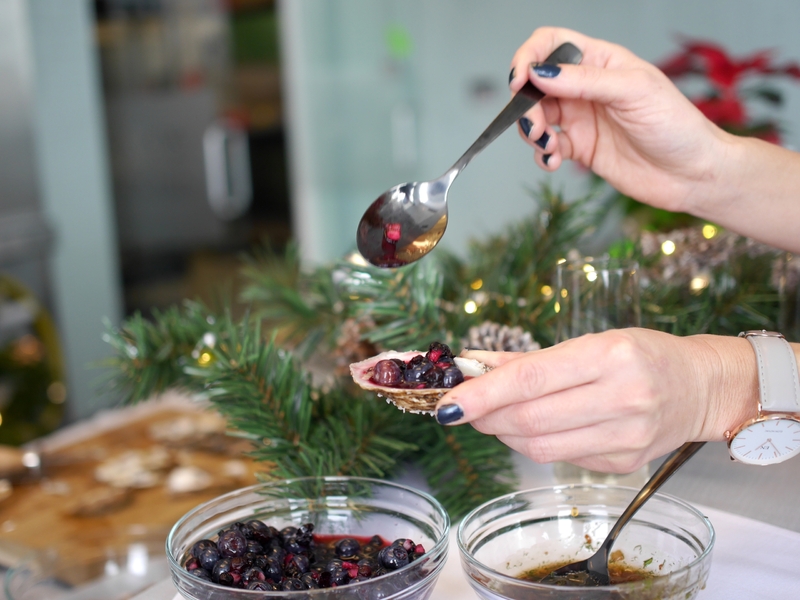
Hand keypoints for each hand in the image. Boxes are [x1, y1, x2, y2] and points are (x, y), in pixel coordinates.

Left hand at [435, 329, 757, 472]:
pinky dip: (534, 444)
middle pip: (529, 420)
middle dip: (485, 416)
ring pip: (539, 446)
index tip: (447, 402)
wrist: (701, 387)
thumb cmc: (642, 355)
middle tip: (463, 408)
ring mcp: (626, 437)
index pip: (530, 379)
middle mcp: (622, 398)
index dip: (483, 394)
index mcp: (610, 356)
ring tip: (492, 417)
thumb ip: (529, 359)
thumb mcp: (591, 341)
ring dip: (504, 433)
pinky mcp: (624, 464)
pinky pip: (561, 458)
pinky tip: (532, 428)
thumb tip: (474, 366)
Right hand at [508, 27, 729, 215]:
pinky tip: (554, 161)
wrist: (692, 174)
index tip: (520, 82)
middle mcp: (586, 87)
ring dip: (532, 133)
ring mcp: (582, 118)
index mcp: (601, 61)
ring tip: (549, 147)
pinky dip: (542, 155)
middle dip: (527, 105)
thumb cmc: (676, 125)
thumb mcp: (633, 92)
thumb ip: (584, 81)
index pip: (551, 43)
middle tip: (536, 128)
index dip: (528, 57)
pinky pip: (547, 147)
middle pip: (536, 85)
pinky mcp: (580, 149)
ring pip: (536, 117)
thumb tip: (540, 73)